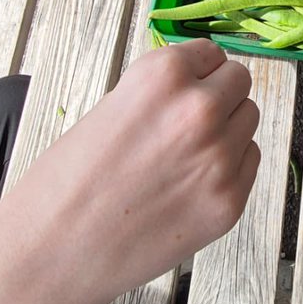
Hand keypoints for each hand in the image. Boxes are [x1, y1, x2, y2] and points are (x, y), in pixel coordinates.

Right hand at [16, 40, 259, 303]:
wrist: (54, 250)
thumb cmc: (70, 178)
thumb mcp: (113, 105)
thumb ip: (163, 90)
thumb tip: (204, 81)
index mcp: (163, 75)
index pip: (210, 53)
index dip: (194, 72)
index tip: (180, 91)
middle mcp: (199, 109)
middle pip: (239, 81)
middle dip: (216, 96)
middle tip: (184, 123)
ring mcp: (219, 157)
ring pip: (248, 119)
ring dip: (226, 129)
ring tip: (182, 156)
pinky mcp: (229, 201)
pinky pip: (249, 161)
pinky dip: (228, 166)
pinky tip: (190, 182)